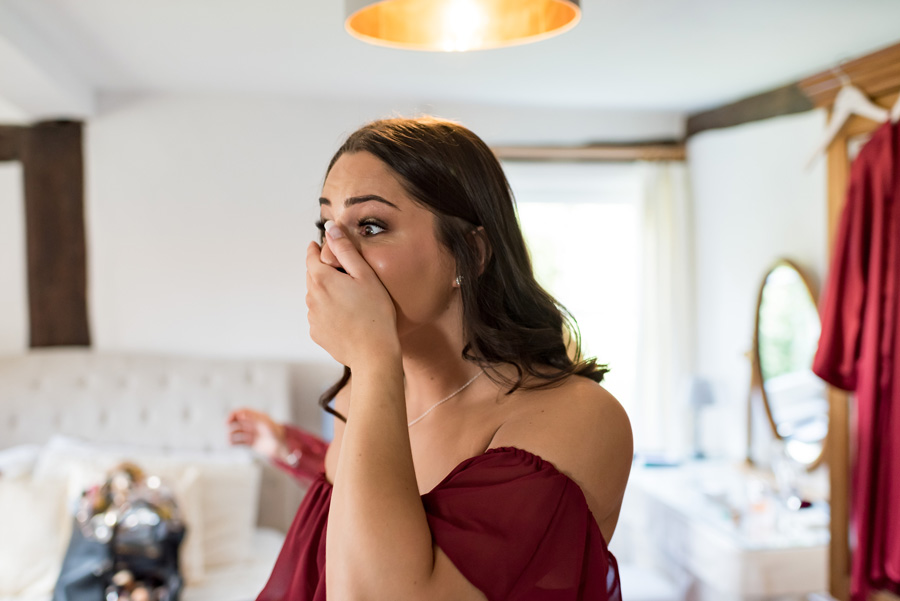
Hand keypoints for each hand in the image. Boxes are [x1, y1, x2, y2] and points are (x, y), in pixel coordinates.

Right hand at [226, 407, 285, 459]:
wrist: (282, 447)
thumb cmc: (275, 433)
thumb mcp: (264, 423)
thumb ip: (252, 418)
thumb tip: (239, 413)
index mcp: (257, 417)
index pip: (242, 411)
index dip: (233, 414)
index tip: (228, 421)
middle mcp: (253, 424)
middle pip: (237, 421)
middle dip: (231, 424)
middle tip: (229, 429)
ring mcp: (252, 433)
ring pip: (237, 432)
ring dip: (231, 434)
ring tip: (230, 439)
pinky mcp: (251, 443)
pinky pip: (239, 441)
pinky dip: (234, 442)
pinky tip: (231, 444)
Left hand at [305, 223, 397, 366]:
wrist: (373, 353)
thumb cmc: (375, 314)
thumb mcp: (365, 276)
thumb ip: (346, 250)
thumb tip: (331, 229)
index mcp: (322, 280)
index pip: (311, 257)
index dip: (315, 249)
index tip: (317, 245)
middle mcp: (312, 298)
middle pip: (312, 277)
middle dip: (322, 271)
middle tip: (342, 273)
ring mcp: (313, 317)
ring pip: (316, 297)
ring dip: (326, 293)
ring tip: (349, 298)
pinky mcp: (317, 333)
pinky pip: (320, 316)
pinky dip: (328, 312)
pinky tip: (346, 316)